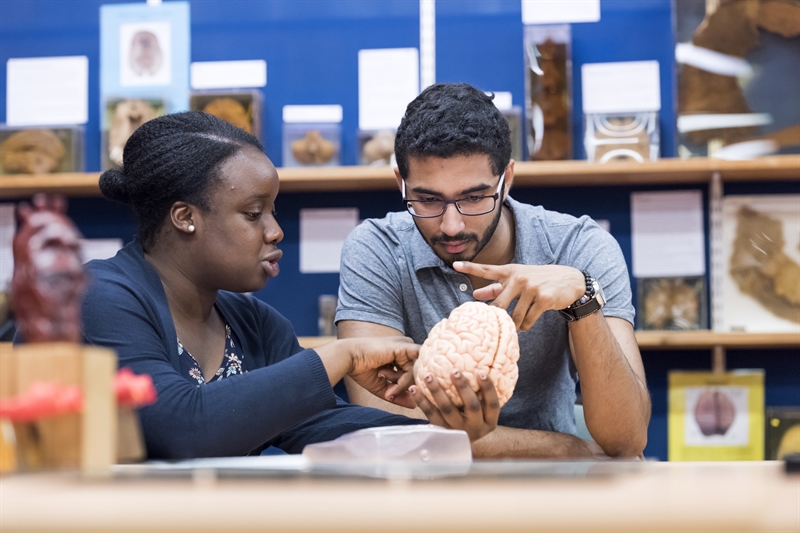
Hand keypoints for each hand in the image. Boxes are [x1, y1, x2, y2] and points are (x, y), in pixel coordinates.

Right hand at [347, 337, 419, 408]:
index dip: (406, 388)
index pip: (414, 375)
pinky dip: (404, 379)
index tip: (390, 393)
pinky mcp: (405, 347)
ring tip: (383, 380)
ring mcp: (406, 347)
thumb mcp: (384, 388)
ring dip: (401, 384)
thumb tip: (414, 404)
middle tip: (388, 390)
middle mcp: (406, 349)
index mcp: (402, 355)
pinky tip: (389, 379)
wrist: (349, 358)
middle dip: (404, 386)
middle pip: (417, 374)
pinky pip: (413, 367)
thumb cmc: (362, 371)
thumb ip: (399, 395)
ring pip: (416, 372)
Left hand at [409, 368, 499, 441]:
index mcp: (489, 422)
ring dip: (437, 391)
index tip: (481, 372)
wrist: (460, 444)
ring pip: (448, 410)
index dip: (488, 388)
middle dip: (463, 387)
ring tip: (428, 376)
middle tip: (453, 371)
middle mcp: (475, 427)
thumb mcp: (483, 411)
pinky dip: (422, 401)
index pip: (492, 404)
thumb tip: (481, 361)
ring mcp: (458, 430)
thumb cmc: (473, 417)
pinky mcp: (441, 431)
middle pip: (471, 406)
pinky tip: (414, 389)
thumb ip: (482, 393)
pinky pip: (431, 415)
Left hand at [453, 261, 584, 330]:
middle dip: (497, 318)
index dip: (470, 267)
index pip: (486, 270)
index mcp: (510, 271)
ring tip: (518, 323)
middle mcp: (519, 277)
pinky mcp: (544, 298)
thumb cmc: (539, 280)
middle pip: (498, 305)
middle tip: (498, 324)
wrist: (570, 281)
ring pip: (514, 317)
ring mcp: (532, 287)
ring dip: (515, 325)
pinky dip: (526, 326)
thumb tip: (475, 293)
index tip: (454, 265)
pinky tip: (528, 323)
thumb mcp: (518, 279)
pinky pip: (527, 321)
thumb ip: (496, 286)